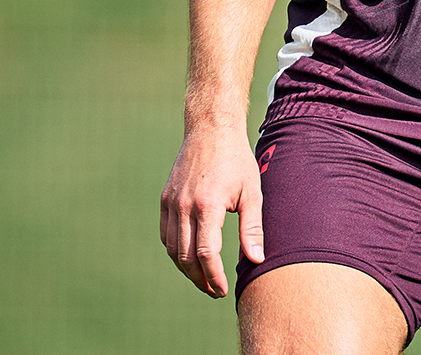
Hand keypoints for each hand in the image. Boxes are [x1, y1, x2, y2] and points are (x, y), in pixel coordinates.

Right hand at [159, 124, 265, 296]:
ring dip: (186, 270)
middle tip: (214, 290)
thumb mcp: (252, 192)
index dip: (214, 276)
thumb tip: (255, 260)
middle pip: (186, 257)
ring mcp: (171, 202)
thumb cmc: (237, 161)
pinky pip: (166, 234)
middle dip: (200, 279)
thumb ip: (252, 228)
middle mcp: (184, 206)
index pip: (207, 253)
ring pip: (172, 249)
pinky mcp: (165, 199)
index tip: (223, 289)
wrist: (211, 130)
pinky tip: (189, 258)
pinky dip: (175, 251)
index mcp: (208, 205)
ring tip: (204, 279)